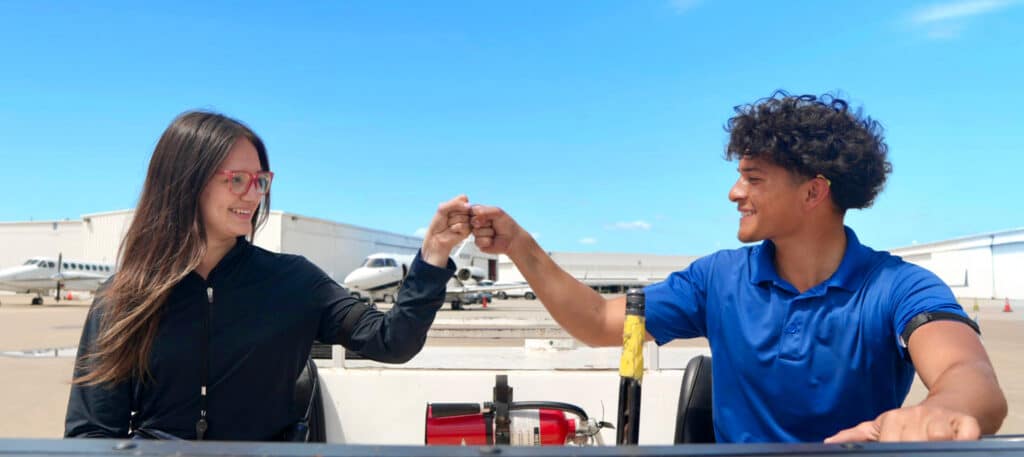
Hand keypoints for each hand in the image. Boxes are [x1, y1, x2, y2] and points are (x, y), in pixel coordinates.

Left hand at [420, 195, 471, 267]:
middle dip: (452, 214)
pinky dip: (455, 228)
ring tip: (450, 226)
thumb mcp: (442, 208)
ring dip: (453, 222)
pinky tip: (453, 231)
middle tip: (448, 220)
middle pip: (464, 208)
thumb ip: (455, 203)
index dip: (454, 204)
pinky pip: (463, 226)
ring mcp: (467, 222)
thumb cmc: (438, 223)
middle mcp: (465, 213)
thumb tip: (468, 206)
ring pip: (464, 217)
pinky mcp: (468, 231)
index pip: (464, 198)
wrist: (435, 237)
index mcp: (460, 206)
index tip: (448, 211)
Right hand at [469, 205, 527, 254]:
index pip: (471, 210)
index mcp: (479, 213)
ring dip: (489, 232)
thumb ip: (485, 211)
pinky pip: (478, 241)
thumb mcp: (497, 212)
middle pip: (472, 221)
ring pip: (476, 232)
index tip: (490, 216)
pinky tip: (493, 240)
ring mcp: (476, 233)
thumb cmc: (506, 224)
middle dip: (486, 223)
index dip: (480, 213)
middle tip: (493, 224)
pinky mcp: (478, 243)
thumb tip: (474, 215)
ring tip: (494, 232)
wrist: (512, 239)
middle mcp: (475, 223)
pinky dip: (488, 240)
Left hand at [824, 405, 980, 442]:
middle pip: (912, 442)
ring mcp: (941, 419)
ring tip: (932, 449)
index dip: (891, 449)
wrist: (953, 401)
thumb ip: (859, 435)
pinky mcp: (966, 422)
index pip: (888, 442)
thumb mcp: (883, 425)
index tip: (892, 453)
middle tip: (915, 450)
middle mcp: (915, 417)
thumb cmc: (915, 421)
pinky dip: (964, 440)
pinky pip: (967, 433)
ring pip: (938, 436)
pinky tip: (958, 444)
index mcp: (892, 420)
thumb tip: (830, 442)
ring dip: (937, 444)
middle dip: (915, 449)